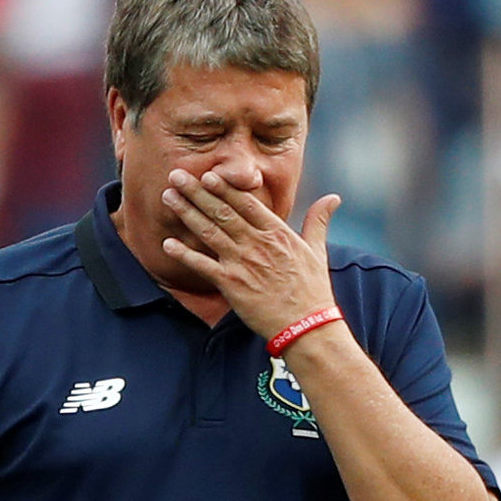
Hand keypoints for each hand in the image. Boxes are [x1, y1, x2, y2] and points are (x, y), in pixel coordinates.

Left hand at [160, 168, 340, 338]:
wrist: (306, 326)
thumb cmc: (312, 290)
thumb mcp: (317, 251)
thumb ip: (318, 221)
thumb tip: (334, 198)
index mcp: (277, 232)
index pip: (246, 203)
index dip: (224, 187)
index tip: (207, 174)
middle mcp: (257, 243)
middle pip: (221, 211)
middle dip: (197, 192)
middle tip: (176, 175)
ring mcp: (242, 263)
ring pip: (208, 232)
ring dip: (186, 213)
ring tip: (168, 197)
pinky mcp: (231, 284)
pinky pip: (202, 266)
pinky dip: (184, 254)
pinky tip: (167, 244)